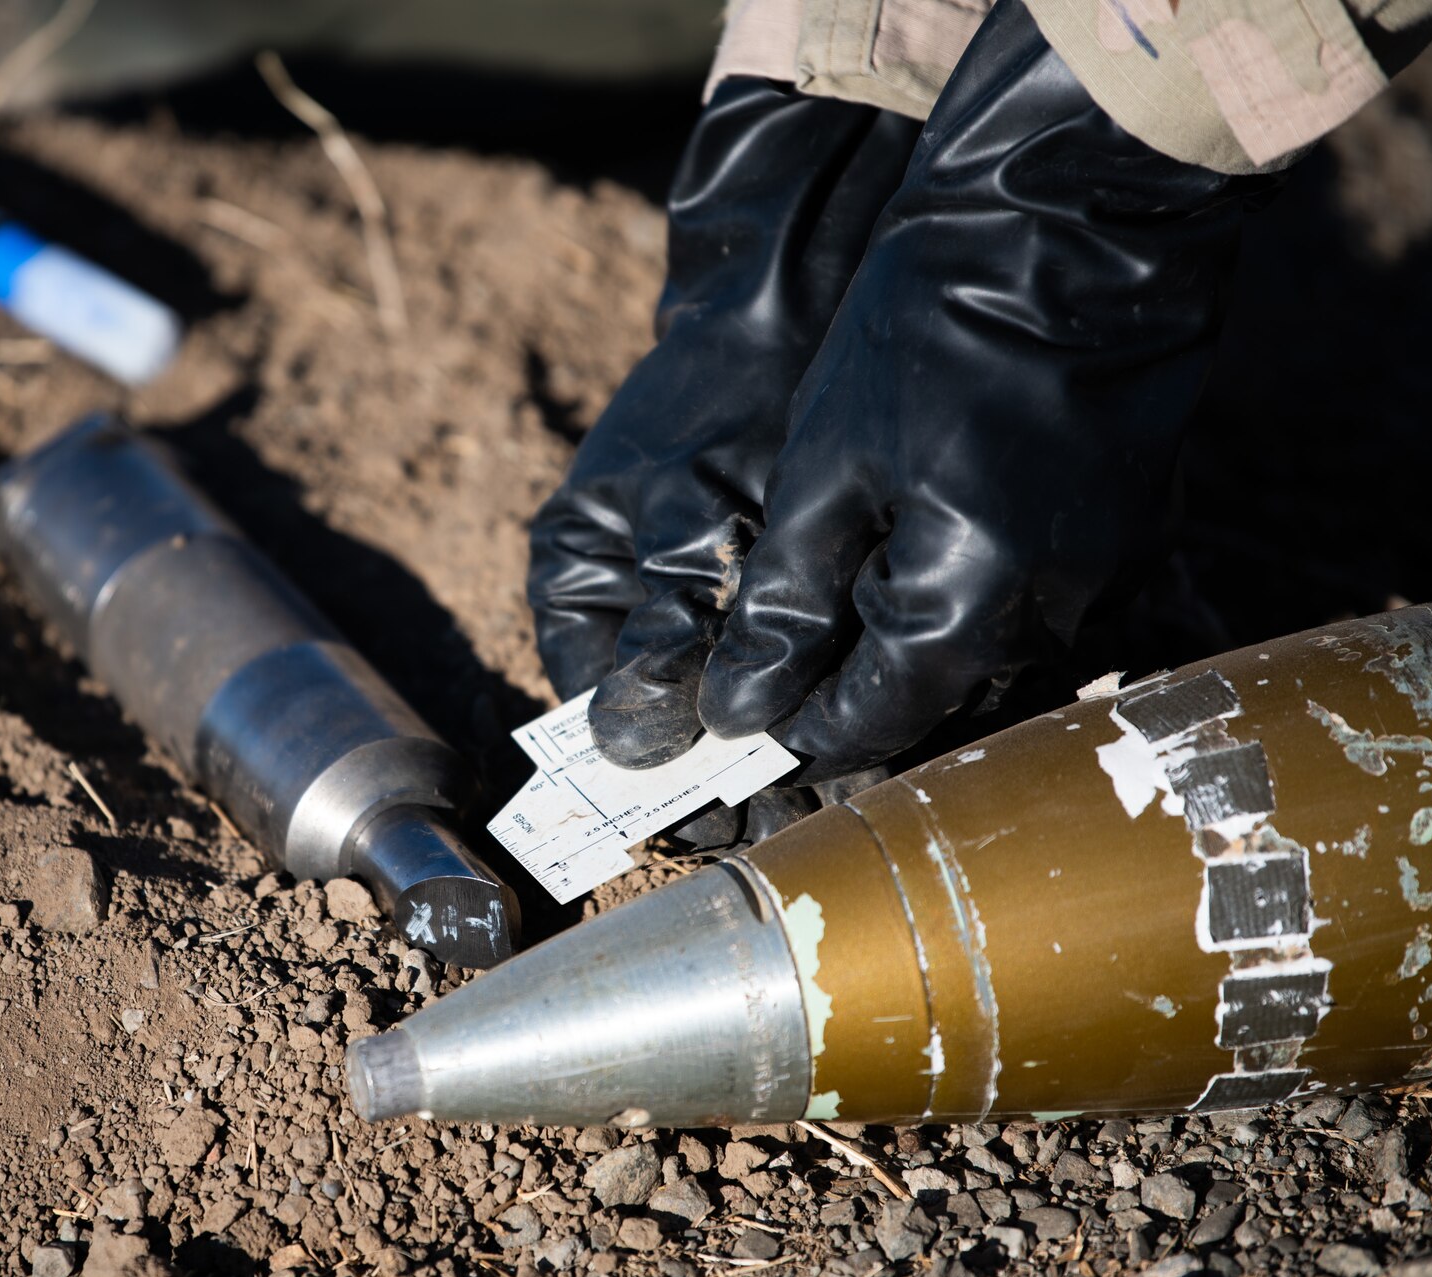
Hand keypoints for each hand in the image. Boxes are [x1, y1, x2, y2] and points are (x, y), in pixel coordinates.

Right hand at [528, 80, 919, 770]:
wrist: (798, 305)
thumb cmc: (727, 401)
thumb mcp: (691, 515)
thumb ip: (671, 625)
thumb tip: (631, 745)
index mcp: (576, 591)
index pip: (605, 723)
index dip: (662, 780)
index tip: (726, 816)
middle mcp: (628, 609)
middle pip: (670, 727)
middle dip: (728, 771)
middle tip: (795, 810)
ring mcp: (697, 604)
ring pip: (727, 707)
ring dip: (776, 745)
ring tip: (834, 783)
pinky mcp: (763, 595)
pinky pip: (774, 671)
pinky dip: (810, 697)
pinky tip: (855, 723)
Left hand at [694, 0, 1284, 778]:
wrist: (1074, 215)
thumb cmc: (928, 332)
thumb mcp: (822, 470)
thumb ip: (783, 603)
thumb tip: (738, 710)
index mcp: (958, 611)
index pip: (861, 727)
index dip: (788, 730)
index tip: (733, 714)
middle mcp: (1046, 620)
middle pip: (929, 706)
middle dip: (845, 697)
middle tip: (768, 670)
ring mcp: (1102, 577)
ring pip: (986, 663)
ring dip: (909, 652)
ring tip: (834, 608)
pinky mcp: (1131, 531)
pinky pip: (1037, 608)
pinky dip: (973, 601)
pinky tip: (919, 551)